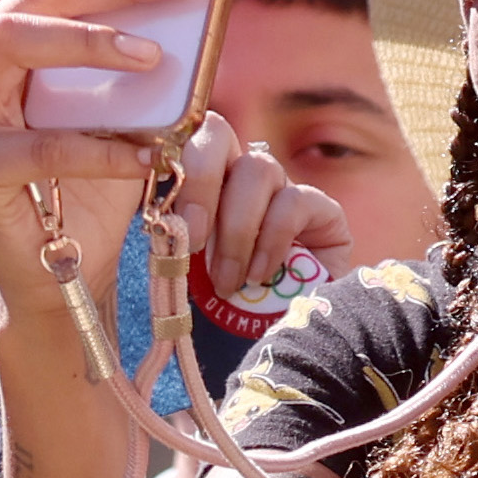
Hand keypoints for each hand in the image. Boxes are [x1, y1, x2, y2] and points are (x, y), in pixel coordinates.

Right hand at [0, 0, 215, 236]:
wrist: (60, 268)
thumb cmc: (94, 174)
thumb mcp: (121, 96)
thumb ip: (133, 41)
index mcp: (0, 29)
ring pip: (15, 37)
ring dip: (92, 39)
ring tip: (152, 55)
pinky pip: (40, 144)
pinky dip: (102, 148)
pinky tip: (146, 154)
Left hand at [163, 109, 347, 311]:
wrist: (276, 342)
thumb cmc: (220, 305)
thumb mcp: (185, 270)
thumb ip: (170, 238)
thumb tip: (154, 220)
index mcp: (200, 178)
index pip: (184, 135)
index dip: (170, 158)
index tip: (160, 211)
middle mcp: (240, 173)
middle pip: (218, 135)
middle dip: (199, 186)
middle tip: (191, 241)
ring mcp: (283, 187)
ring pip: (257, 169)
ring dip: (236, 231)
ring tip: (228, 282)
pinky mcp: (323, 209)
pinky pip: (293, 202)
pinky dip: (270, 242)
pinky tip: (259, 277)